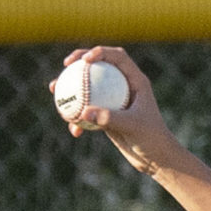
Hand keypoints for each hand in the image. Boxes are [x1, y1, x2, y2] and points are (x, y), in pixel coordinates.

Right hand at [56, 45, 180, 174]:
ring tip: (54, 89)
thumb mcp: (132, 126)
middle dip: (79, 61)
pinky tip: (72, 129)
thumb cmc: (151, 138)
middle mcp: (124, 86)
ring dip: (71, 87)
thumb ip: (110, 118)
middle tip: (65, 65)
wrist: (156, 158)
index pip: (117, 57)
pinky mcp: (107, 115)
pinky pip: (88, 111)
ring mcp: (115, 100)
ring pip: (89, 88)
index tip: (84, 60)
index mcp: (136, 80)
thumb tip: (85, 112)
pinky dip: (78, 118)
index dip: (100, 52)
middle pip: (99, 65)